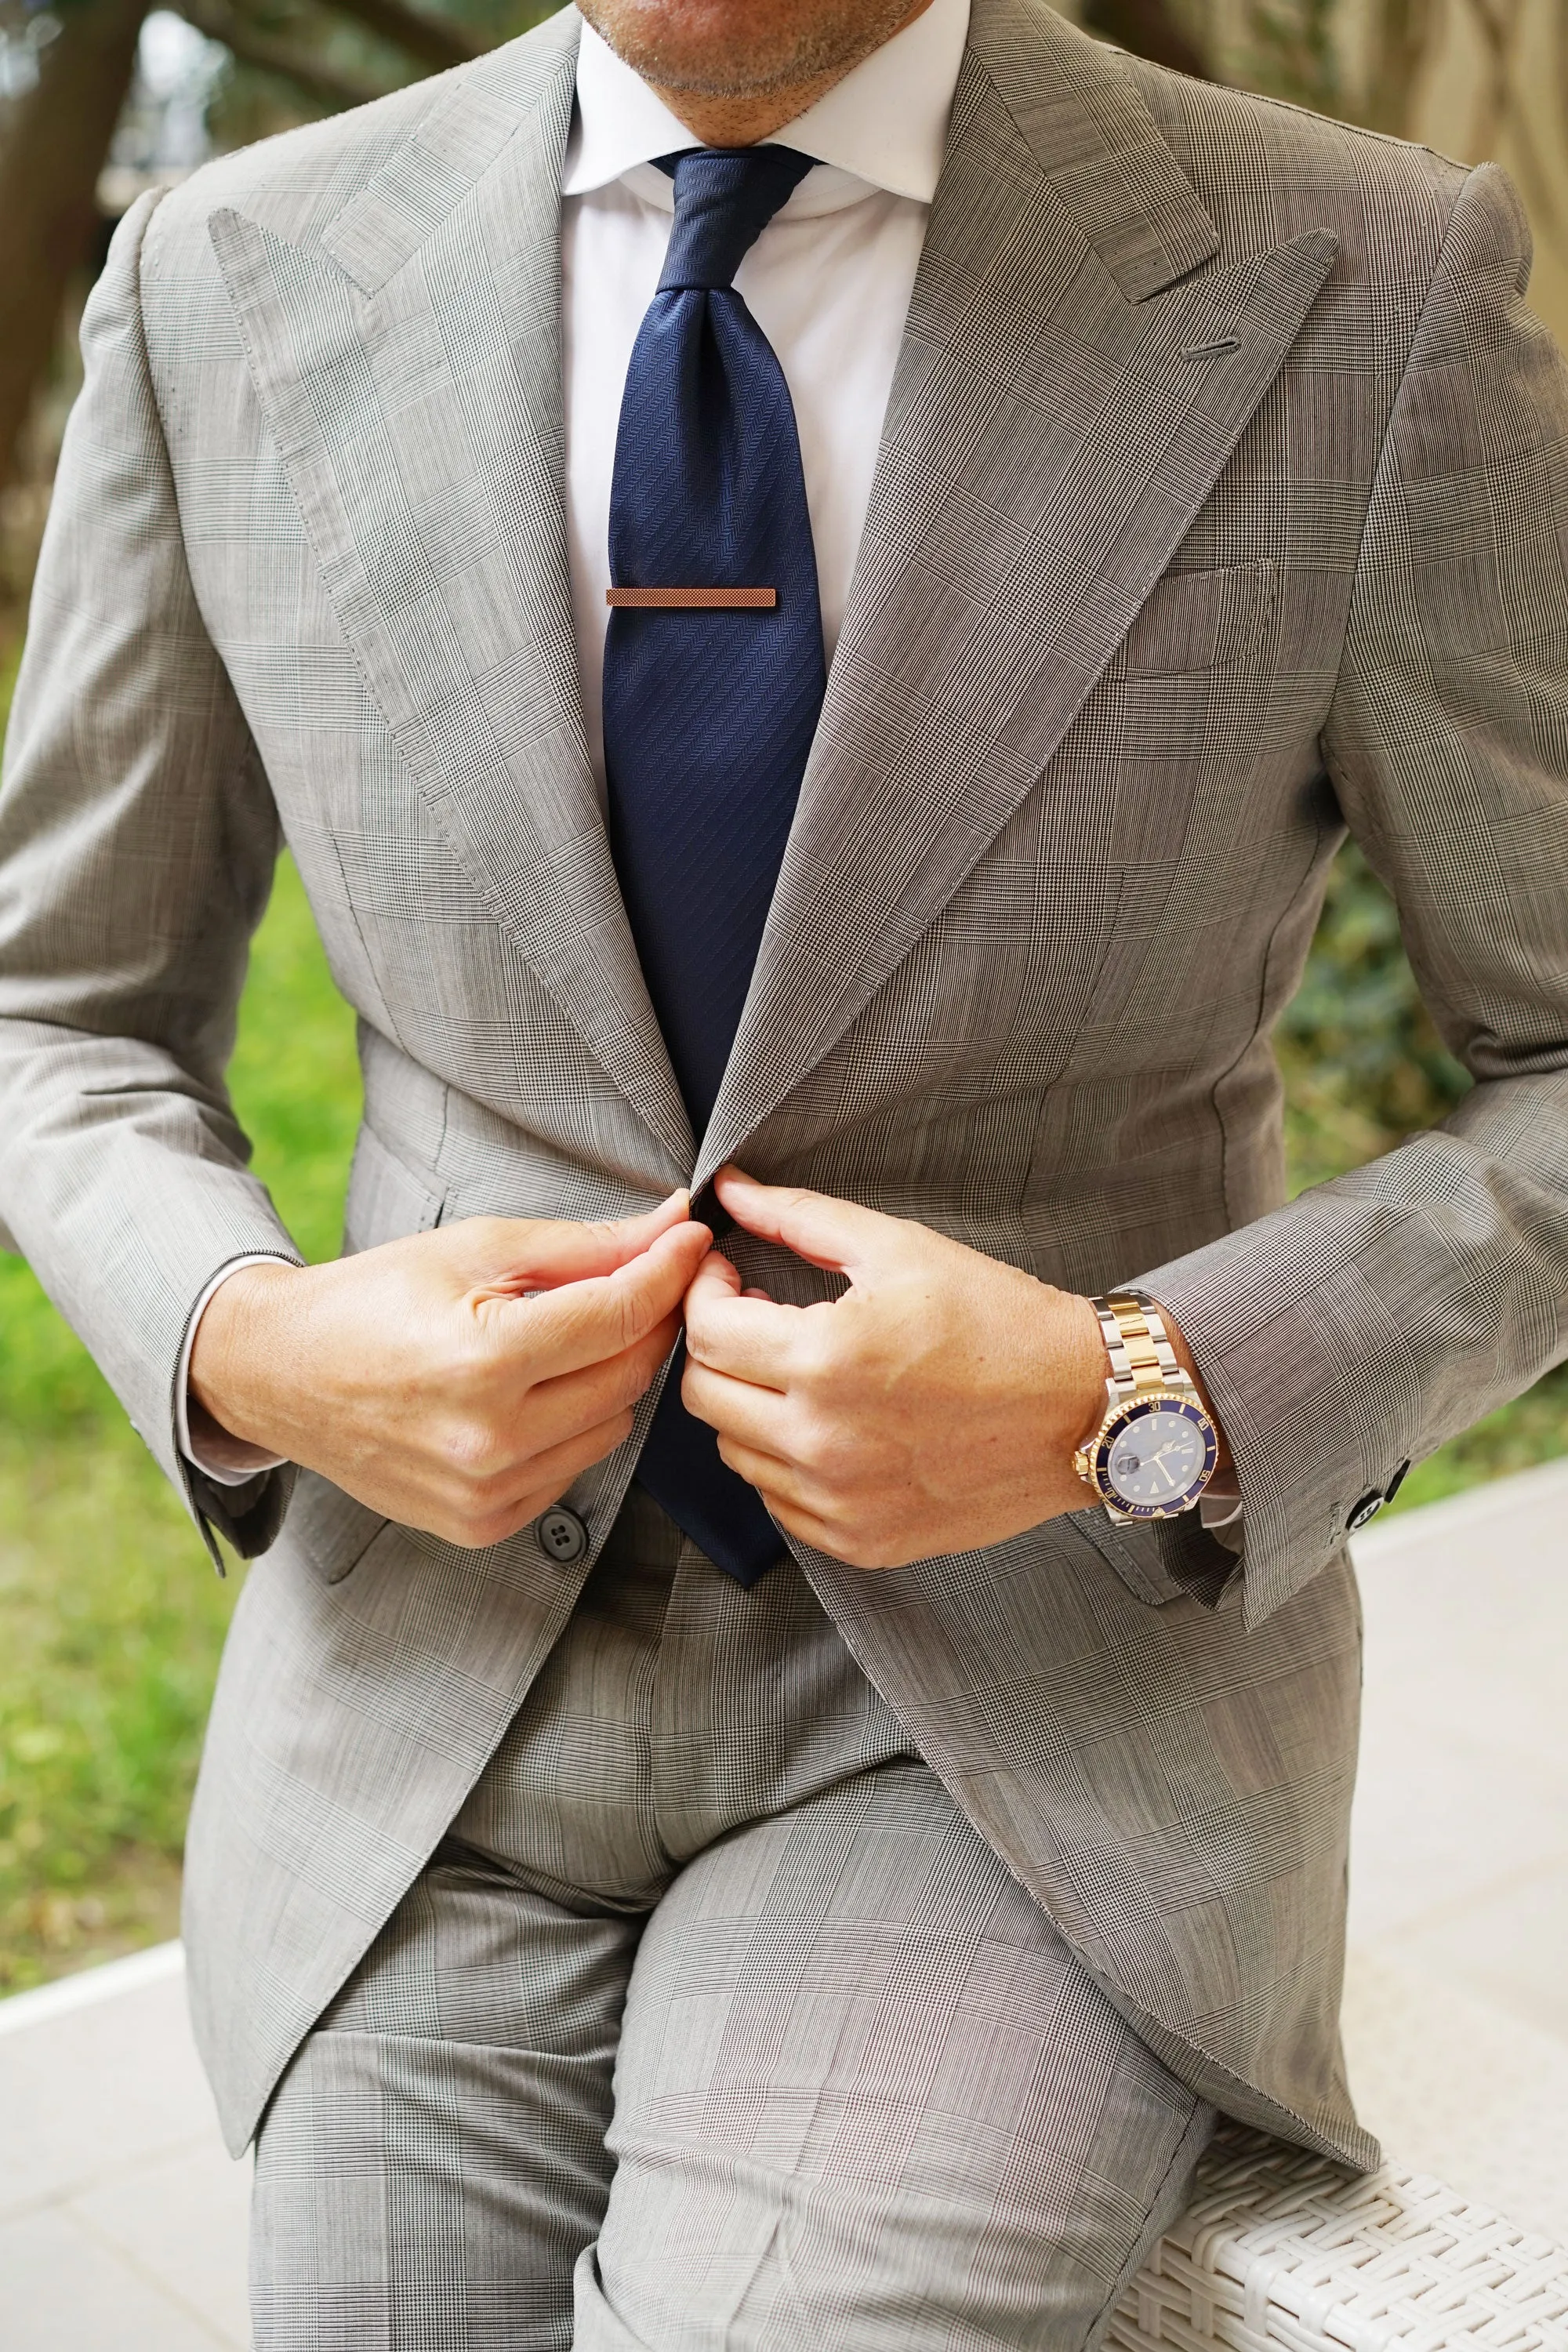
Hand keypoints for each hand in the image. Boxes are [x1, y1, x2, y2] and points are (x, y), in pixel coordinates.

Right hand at [190, 1194, 710, 1545]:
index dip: (668, 1270)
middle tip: (642, 1281)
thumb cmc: (372, 1301)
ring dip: (612, 1377)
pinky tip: (536, 1393)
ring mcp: (485, 1492)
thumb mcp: (474, 1250)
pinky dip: (575, 1427)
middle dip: (648, 1322)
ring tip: (572, 1338)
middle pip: (628, 1375)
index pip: (619, 1315)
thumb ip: (584, 1246)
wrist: (279, 1375)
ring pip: (612, 1427)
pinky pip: (574, 1470)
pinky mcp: (481, 1523)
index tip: (690, 1240)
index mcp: (483, 1360)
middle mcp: (487, 1439)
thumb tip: (670, 1226)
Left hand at [680, 1169, 1106, 1568]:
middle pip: (703, 1395)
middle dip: (716, 1345)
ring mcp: (839, 1501)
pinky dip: (784, 1461)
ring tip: (799, 1368)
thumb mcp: (898, 1248)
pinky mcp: (861, 1540)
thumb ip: (798, 1217)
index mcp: (826, 1359)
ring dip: (748, 1403)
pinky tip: (828, 1423)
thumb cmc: (1000, 1319)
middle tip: (756, 1316)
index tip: (727, 1274)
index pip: (705, 1331)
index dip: (704, 1291)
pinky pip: (779, 1501)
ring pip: (735, 1451)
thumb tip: (728, 1191)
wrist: (1083, 1407)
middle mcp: (822, 1441)